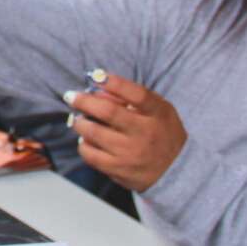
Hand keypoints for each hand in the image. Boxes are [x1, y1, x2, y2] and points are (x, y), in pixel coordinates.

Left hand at [64, 73, 187, 191]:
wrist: (176, 170)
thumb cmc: (161, 132)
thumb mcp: (157, 109)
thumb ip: (131, 97)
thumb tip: (97, 90)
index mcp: (157, 114)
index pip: (137, 94)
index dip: (115, 83)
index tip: (97, 75)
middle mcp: (145, 133)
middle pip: (109, 112)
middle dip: (84, 101)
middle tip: (71, 96)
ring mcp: (131, 154)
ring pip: (94, 134)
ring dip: (80, 122)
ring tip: (78, 118)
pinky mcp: (119, 170)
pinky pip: (91, 155)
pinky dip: (83, 144)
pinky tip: (85, 139)